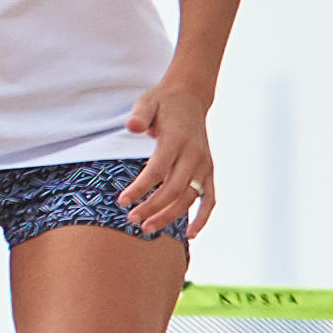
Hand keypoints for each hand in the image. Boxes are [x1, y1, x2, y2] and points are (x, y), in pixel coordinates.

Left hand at [117, 83, 218, 242]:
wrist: (191, 98)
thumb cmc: (163, 103)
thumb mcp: (147, 101)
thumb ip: (140, 114)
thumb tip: (132, 126)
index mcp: (177, 139)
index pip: (157, 170)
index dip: (140, 188)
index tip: (122, 201)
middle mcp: (194, 154)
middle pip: (174, 189)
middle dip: (152, 207)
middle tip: (131, 220)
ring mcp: (204, 164)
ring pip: (190, 197)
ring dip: (170, 216)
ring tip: (147, 228)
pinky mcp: (209, 171)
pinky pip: (210, 198)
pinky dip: (203, 217)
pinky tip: (190, 234)